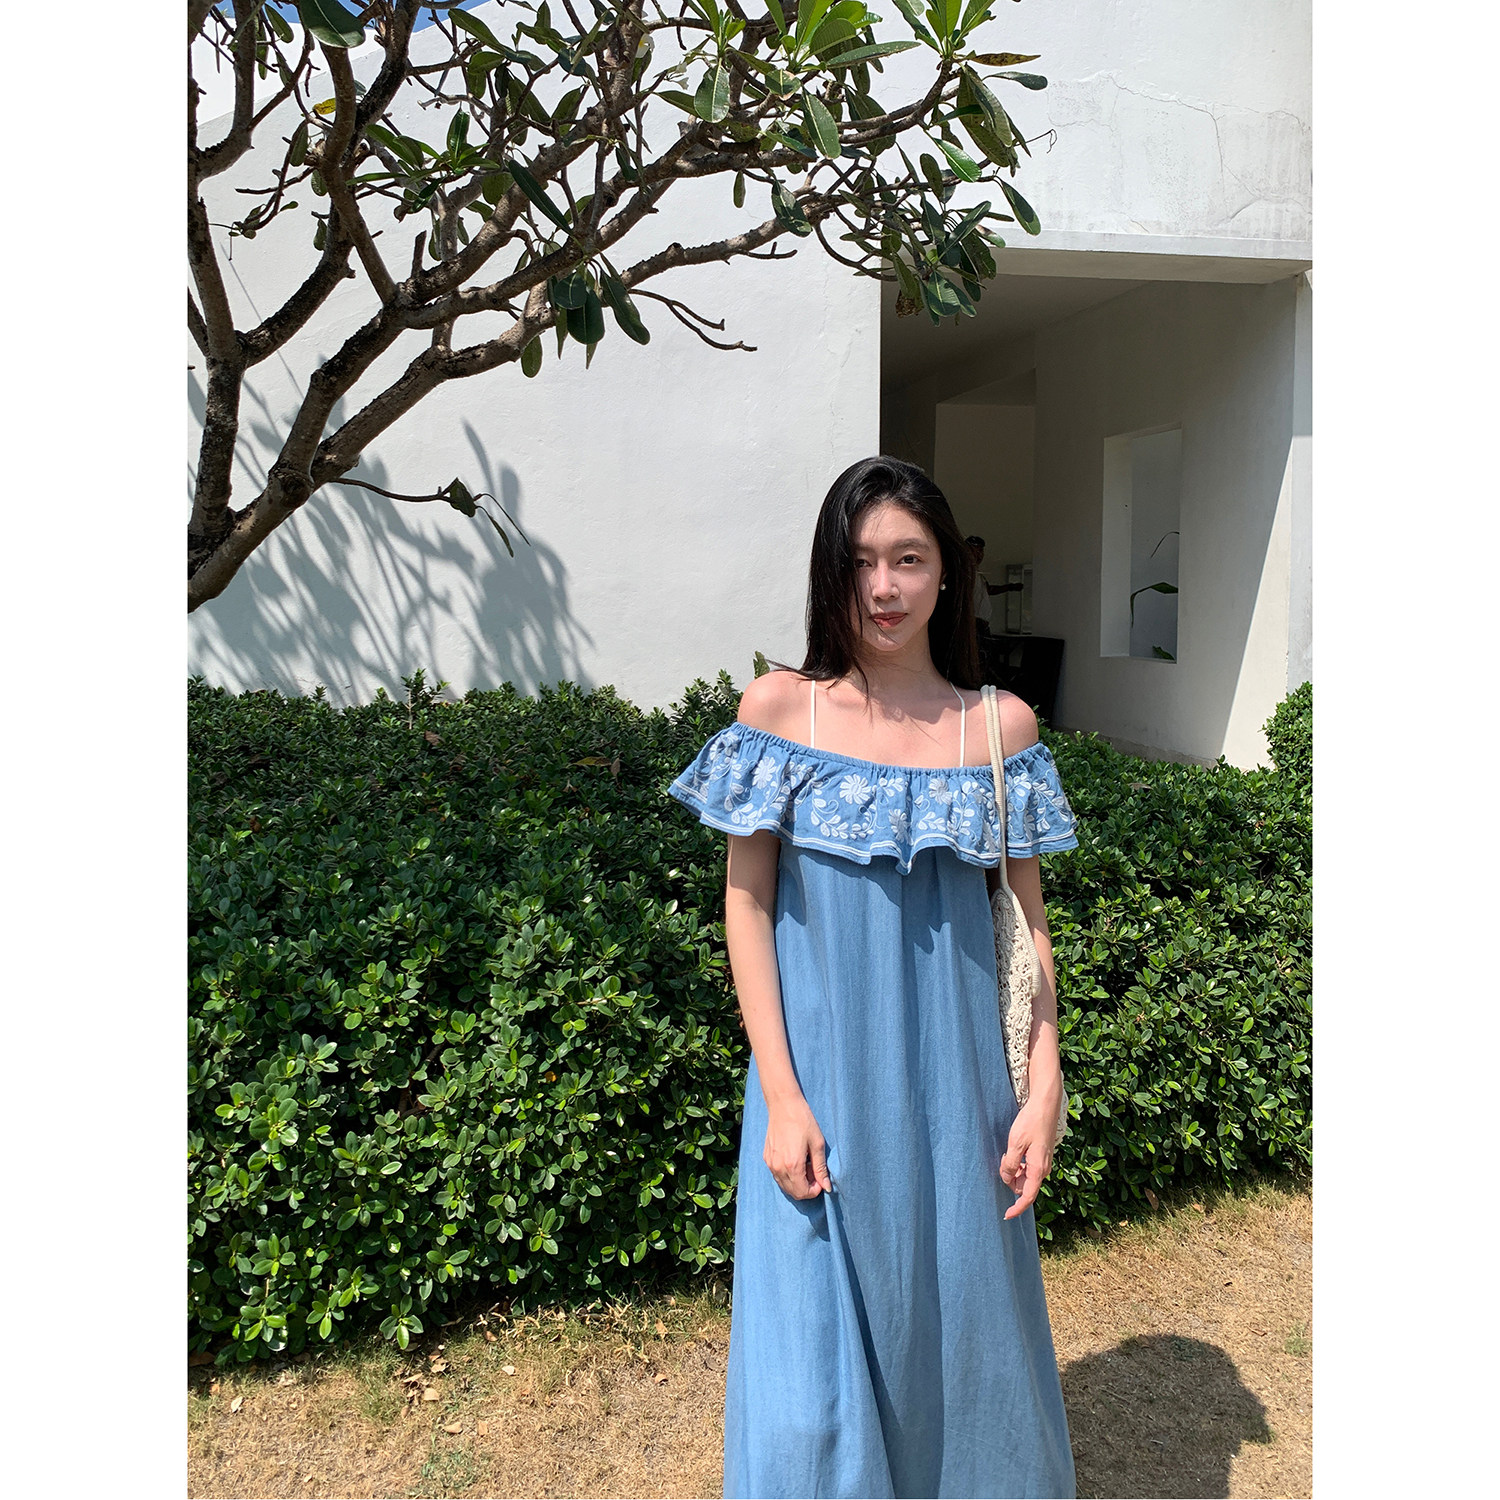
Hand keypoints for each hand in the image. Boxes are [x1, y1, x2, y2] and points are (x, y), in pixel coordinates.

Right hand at [763, 1096, 832, 1199]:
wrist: (783, 1104)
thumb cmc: (803, 1121)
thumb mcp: (817, 1144)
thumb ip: (821, 1168)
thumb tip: (827, 1187)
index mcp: (792, 1165)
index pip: (803, 1193)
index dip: (815, 1190)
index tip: (821, 1179)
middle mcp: (778, 1167)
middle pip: (793, 1192)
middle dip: (806, 1188)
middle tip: (814, 1171)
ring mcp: (770, 1163)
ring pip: (784, 1186)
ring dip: (797, 1182)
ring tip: (806, 1165)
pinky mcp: (767, 1157)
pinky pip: (777, 1175)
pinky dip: (788, 1175)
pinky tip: (795, 1160)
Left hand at [999, 1094, 1057, 1220]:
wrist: (1045, 1106)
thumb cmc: (1030, 1123)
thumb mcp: (1015, 1144)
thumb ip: (1010, 1165)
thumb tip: (1007, 1179)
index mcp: (1038, 1169)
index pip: (1028, 1197)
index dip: (1017, 1208)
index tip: (1006, 1216)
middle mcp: (1043, 1169)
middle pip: (1024, 1186)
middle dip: (1011, 1180)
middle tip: (1002, 1160)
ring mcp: (1044, 1162)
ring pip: (1025, 1177)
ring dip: (1014, 1171)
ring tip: (1007, 1152)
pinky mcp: (1042, 1155)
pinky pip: (1028, 1168)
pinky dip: (1019, 1164)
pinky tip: (1013, 1150)